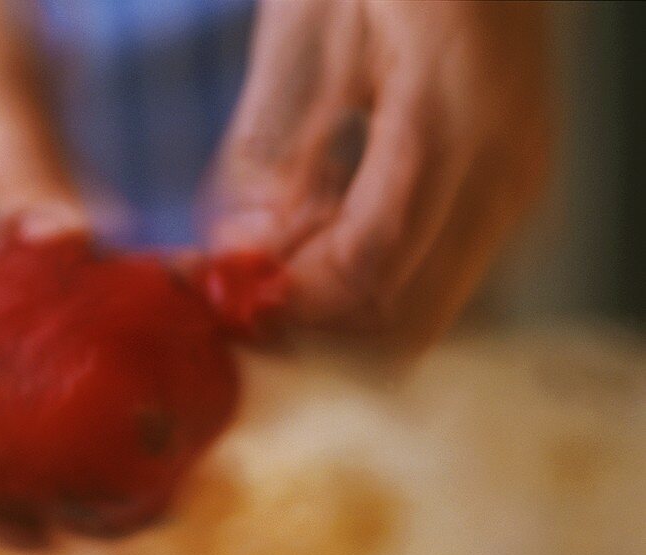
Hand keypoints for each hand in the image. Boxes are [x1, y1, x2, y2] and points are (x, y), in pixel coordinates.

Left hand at [206, 0, 550, 352]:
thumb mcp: (305, 25)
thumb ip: (268, 150)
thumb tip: (240, 253)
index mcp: (450, 113)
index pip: (369, 265)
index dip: (292, 300)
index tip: (232, 295)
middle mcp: (504, 166)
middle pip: (405, 321)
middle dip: (317, 328)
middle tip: (251, 296)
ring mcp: (518, 188)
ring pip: (421, 316)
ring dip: (341, 315)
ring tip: (284, 258)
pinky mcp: (511, 197)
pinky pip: (433, 284)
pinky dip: (370, 288)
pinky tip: (327, 239)